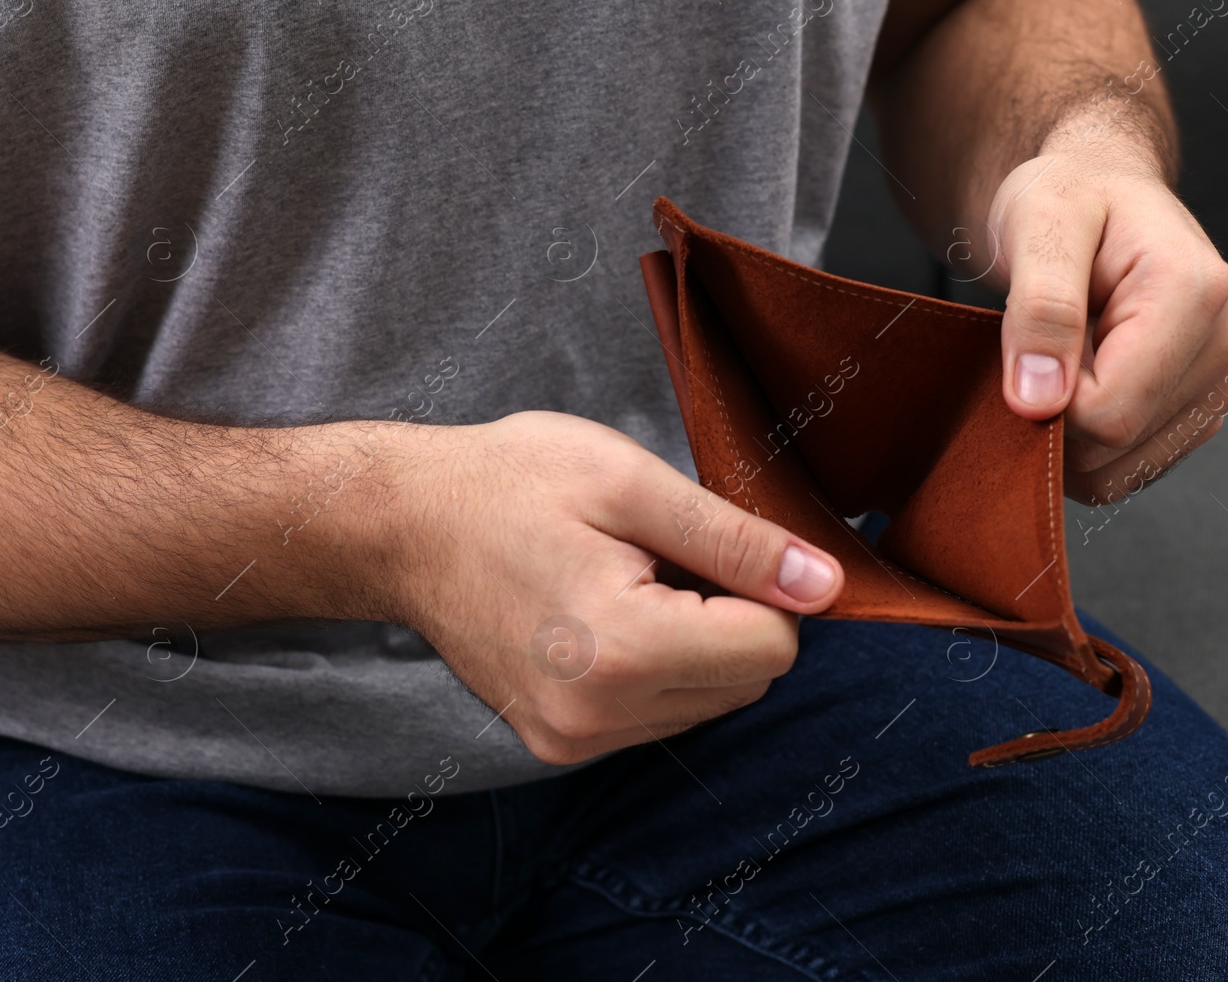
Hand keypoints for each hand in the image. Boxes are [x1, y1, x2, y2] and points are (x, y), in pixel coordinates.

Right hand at [383, 411, 845, 764]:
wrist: (402, 525)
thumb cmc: (510, 483)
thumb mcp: (632, 481)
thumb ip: (736, 541)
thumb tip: (825, 585)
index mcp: (622, 649)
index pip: (773, 647)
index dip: (764, 587)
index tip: (704, 542)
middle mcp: (597, 716)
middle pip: (748, 682)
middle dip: (732, 617)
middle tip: (661, 556)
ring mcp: (573, 741)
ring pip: (710, 704)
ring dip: (698, 645)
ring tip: (628, 581)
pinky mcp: (559, 745)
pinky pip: (662, 716)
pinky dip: (661, 669)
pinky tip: (609, 615)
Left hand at [984, 145, 1227, 504]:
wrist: (1099, 191)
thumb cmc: (1070, 197)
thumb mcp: (1037, 227)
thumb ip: (1040, 310)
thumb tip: (1038, 402)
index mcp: (1194, 291)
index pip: (1110, 413)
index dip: (1047, 400)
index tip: (1028, 351)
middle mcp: (1226, 341)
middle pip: (1117, 446)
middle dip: (1059, 414)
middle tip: (1047, 346)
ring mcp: (1223, 381)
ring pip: (1124, 468)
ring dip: (1074, 430)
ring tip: (1069, 356)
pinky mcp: (1207, 407)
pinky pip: (1132, 467)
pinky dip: (1092, 442)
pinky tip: (1086, 380)